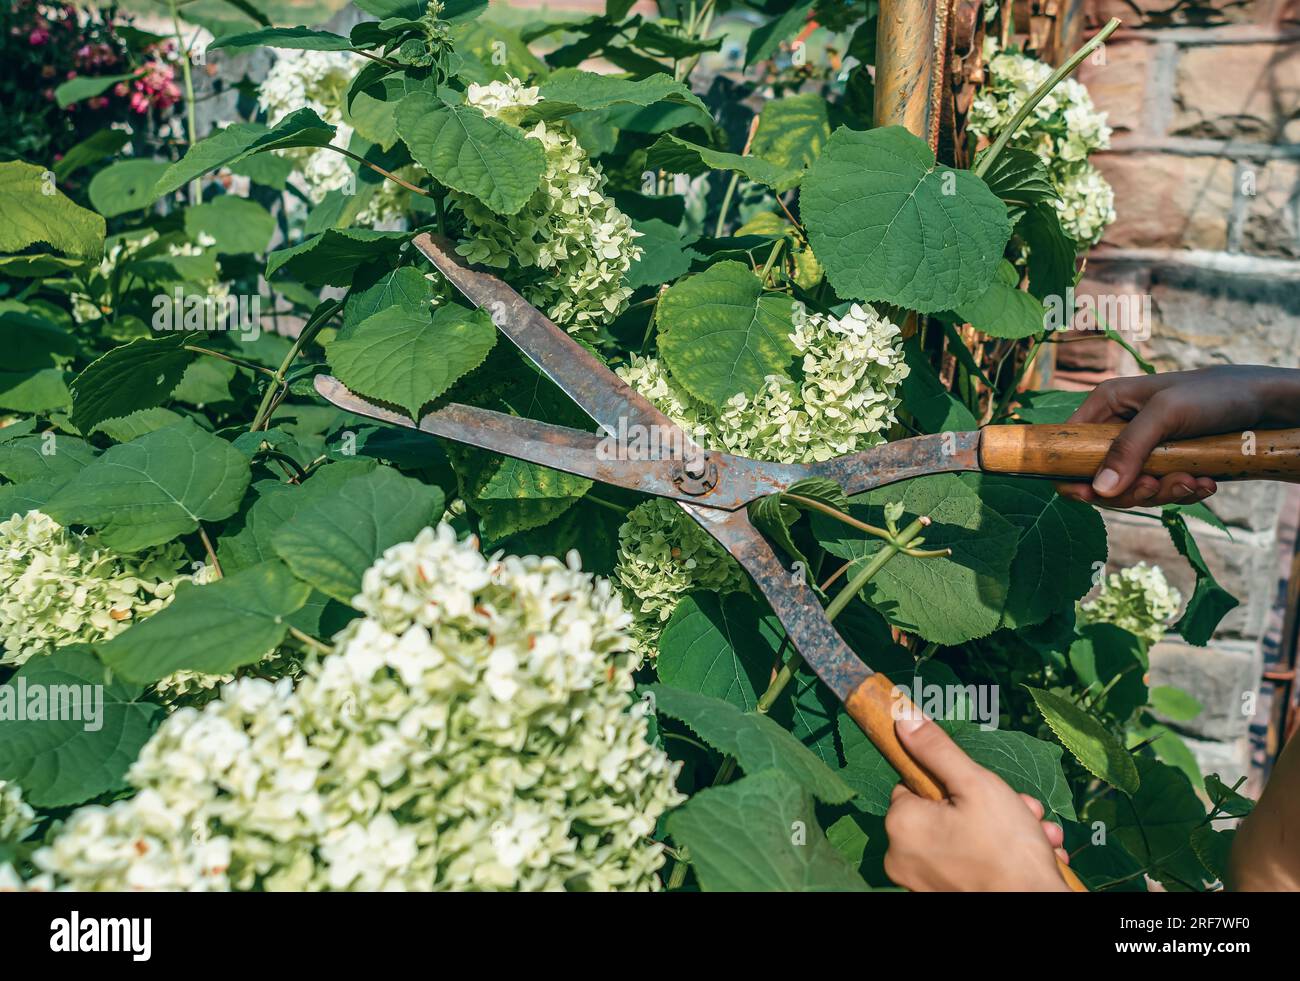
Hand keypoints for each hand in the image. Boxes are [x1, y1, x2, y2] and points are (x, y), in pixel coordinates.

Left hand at [883, 713, 1071, 890]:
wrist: (1037, 909)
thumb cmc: (1007, 850)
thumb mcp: (976, 784)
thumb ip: (937, 750)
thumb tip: (903, 718)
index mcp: (901, 825)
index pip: (917, 784)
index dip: (955, 781)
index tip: (988, 788)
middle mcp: (902, 857)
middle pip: (944, 811)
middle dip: (990, 805)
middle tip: (1023, 810)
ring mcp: (921, 881)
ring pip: (962, 837)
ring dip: (1004, 829)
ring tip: (1036, 833)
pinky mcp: (942, 895)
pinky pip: (968, 863)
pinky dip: (999, 856)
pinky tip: (1034, 854)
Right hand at [1057, 365, 1299, 508]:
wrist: (1268, 402)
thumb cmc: (1215, 393)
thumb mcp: (1167, 414)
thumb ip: (1130, 448)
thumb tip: (1099, 490)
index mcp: (1106, 405)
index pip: (1066, 447)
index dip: (1073, 476)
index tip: (1094, 495)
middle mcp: (1118, 428)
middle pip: (1098, 478)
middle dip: (1130, 490)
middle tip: (1157, 486)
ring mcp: (1143, 449)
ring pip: (1132, 490)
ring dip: (1164, 492)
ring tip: (1193, 480)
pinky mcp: (1168, 464)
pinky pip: (1162, 491)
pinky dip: (1183, 492)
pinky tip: (1205, 482)